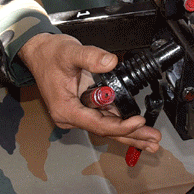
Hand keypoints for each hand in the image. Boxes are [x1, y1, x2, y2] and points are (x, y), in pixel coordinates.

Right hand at [19, 33, 161, 152]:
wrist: (40, 52)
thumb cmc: (50, 55)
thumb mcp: (71, 52)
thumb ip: (91, 57)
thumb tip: (111, 62)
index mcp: (66, 109)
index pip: (97, 123)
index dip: (120, 126)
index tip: (138, 122)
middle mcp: (72, 115)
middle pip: (106, 130)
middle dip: (131, 136)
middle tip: (153, 141)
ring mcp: (79, 111)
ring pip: (107, 126)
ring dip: (130, 133)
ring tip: (150, 139)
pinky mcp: (85, 105)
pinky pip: (105, 117)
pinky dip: (121, 122)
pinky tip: (137, 127)